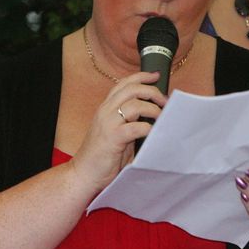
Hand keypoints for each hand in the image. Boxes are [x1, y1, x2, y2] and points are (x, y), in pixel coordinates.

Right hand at [72, 71, 166, 191]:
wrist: (83, 173)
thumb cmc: (103, 156)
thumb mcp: (116, 132)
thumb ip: (130, 121)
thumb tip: (154, 114)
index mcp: (106, 108)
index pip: (124, 84)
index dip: (141, 76)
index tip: (156, 75)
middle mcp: (105, 111)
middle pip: (132, 89)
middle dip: (152, 91)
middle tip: (164, 101)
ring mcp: (108, 123)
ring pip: (135, 105)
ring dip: (153, 109)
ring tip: (161, 118)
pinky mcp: (113, 138)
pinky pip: (136, 127)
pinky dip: (148, 128)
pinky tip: (153, 133)